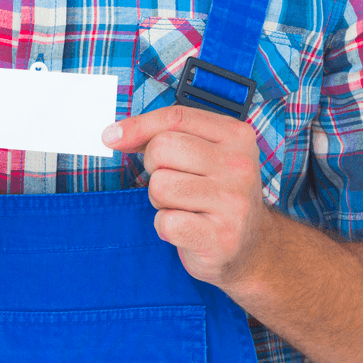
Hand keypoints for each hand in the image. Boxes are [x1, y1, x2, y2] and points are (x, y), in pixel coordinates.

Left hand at [102, 104, 272, 289]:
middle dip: (154, 167)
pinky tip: (186, 228)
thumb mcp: (203, 152)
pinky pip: (166, 222)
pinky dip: (165, 226)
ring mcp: (233, 202)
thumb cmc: (216, 192)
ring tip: (183, 206)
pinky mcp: (221, 238)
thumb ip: (164, 135)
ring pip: (160, 186)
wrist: (251, 245)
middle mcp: (239, 165)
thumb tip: (115, 134)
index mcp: (235, 135)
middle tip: (173, 181)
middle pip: (162, 149)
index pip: (175, 117)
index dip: (137, 125)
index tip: (112, 136)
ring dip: (160, 200)